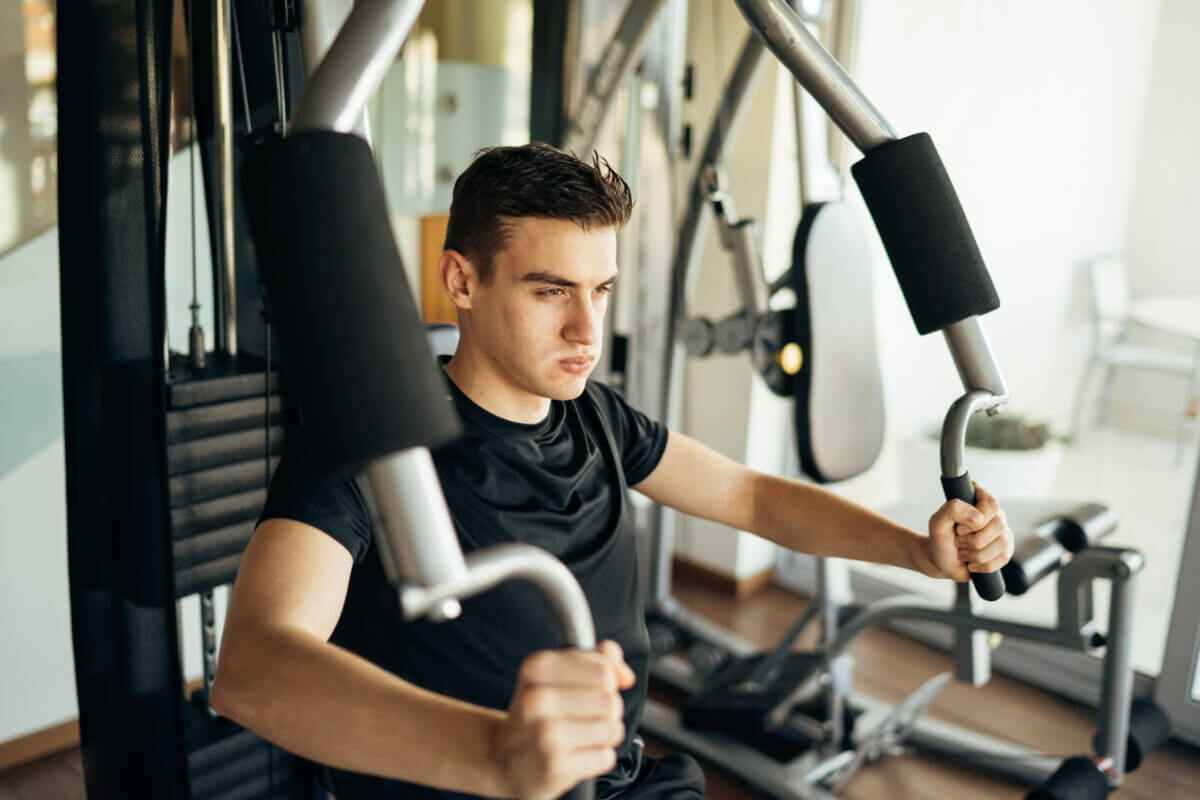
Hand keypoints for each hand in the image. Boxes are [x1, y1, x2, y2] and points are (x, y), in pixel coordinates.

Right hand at [491, 640, 634, 799]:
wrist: (502, 760)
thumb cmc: (537, 714)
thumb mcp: (555, 676)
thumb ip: (595, 661)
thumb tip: (625, 674)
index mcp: (537, 668)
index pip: (603, 669)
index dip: (609, 680)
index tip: (597, 688)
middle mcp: (537, 699)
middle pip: (611, 700)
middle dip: (607, 710)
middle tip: (583, 717)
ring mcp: (545, 734)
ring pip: (612, 728)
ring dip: (605, 736)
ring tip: (580, 737)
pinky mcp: (554, 767)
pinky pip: (605, 757)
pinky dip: (598, 759)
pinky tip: (575, 756)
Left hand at [924, 484, 1012, 581]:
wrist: (942, 562)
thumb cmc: (940, 540)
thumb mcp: (937, 523)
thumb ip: (951, 510)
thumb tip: (978, 517)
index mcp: (978, 498)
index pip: (991, 503)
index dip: (976, 521)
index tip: (959, 530)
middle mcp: (994, 512)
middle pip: (998, 525)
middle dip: (974, 541)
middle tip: (958, 543)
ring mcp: (1003, 530)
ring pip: (1002, 543)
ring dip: (977, 555)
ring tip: (963, 554)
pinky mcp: (1006, 548)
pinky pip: (1004, 558)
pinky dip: (984, 565)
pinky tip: (972, 563)